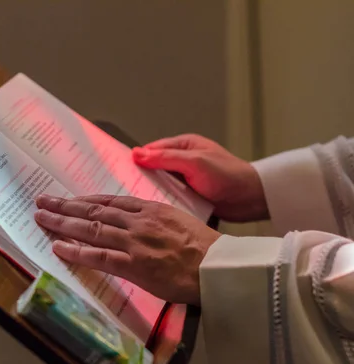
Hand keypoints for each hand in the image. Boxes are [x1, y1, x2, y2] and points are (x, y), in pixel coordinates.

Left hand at [34, 194, 220, 305]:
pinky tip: (59, 247)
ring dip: (62, 223)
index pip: (109, 200)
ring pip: (91, 228)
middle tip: (43, 200)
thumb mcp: (178, 219)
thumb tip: (136, 220)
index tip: (69, 198)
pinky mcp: (134, 265)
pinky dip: (77, 251)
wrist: (219, 266)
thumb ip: (153, 218)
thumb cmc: (204, 246)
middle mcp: (138, 221)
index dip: (85, 199)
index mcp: (149, 209)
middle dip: (65, 205)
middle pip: (94, 209)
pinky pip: (99, 256)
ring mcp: (134, 242)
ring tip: (42, 218)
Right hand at [132, 134, 267, 221]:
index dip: (135, 160)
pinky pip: (169, 199)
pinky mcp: (188, 197)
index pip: (151, 150)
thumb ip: (165, 158)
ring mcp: (185, 180)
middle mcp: (182, 162)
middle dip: (139, 178)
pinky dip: (161, 204)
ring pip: (159, 186)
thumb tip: (136, 154)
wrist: (252, 199)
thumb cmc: (228, 175)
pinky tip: (150, 212)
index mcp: (183, 146)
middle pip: (152, 169)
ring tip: (131, 204)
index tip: (116, 170)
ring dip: (150, 193)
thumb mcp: (195, 162)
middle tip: (120, 190)